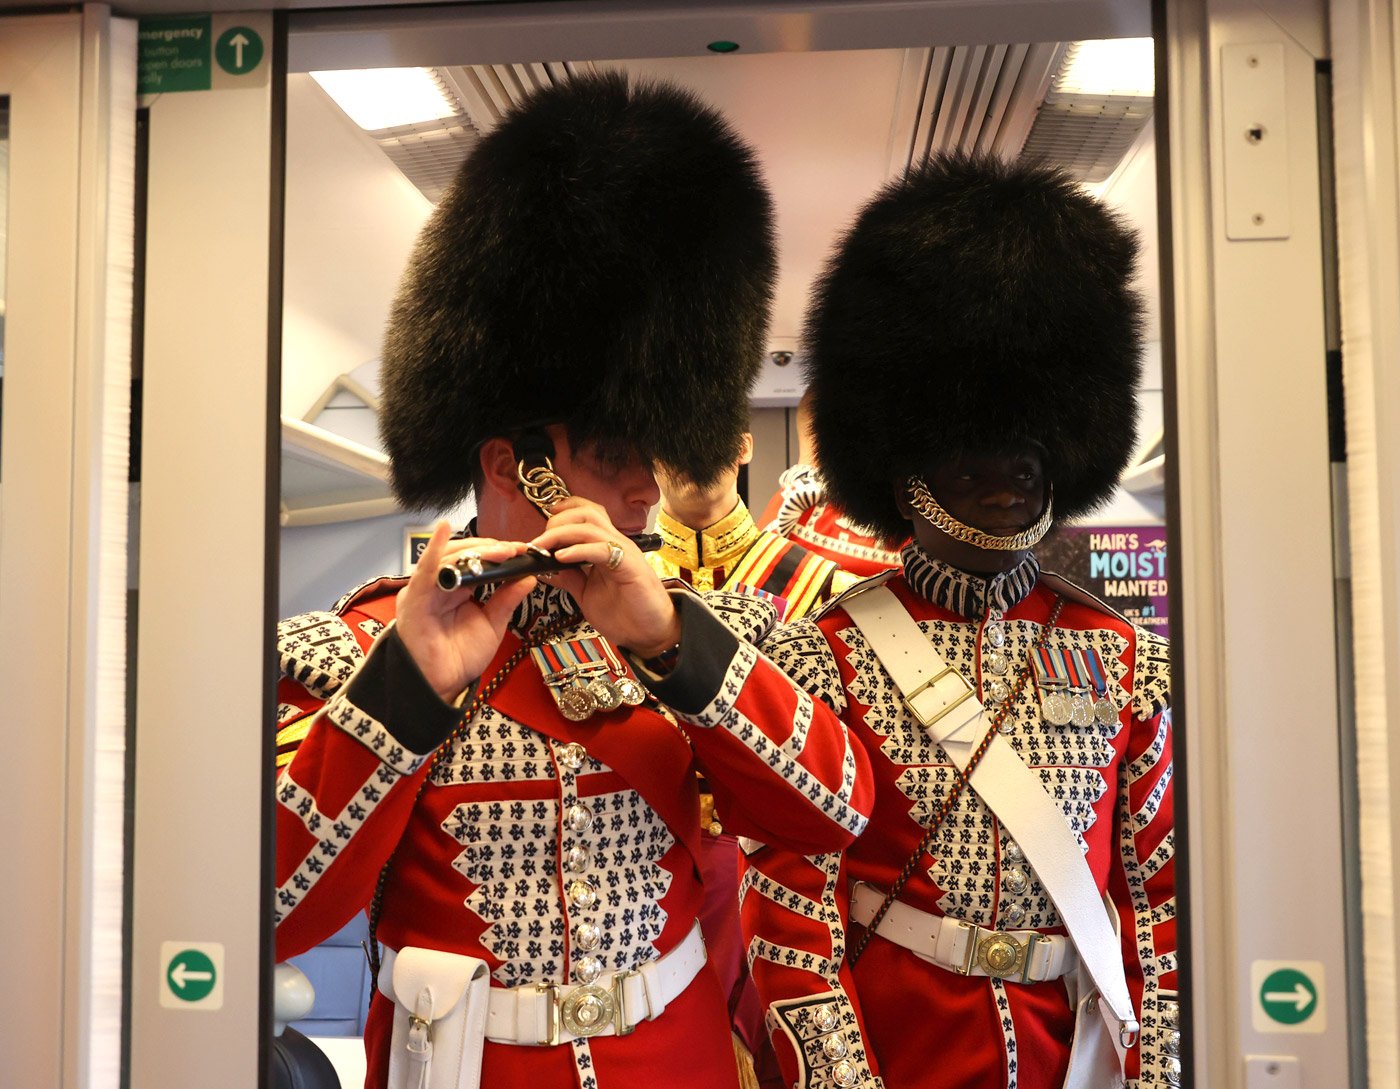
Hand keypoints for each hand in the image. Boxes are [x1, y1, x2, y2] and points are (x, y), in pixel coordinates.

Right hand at [394, 522, 537, 700]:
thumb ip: (506, 600)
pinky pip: (424, 571)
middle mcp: (439, 584)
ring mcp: (425, 589)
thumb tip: (528, 578)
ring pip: (450, 558)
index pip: (477, 560)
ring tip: (500, 549)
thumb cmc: (459, 657)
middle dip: (490, 549)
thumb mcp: (492, 624)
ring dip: (475, 551)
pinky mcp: (415, 599)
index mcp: (456, 588)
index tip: (523, 550)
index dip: (499, 552)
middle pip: (464, 555)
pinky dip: (434, 550)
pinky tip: (443, 531)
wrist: (441, 685)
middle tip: (515, 549)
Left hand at [528, 498, 680, 656]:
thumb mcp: (586, 593)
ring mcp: (623, 552)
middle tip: (538, 543)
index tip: (542, 525)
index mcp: (606, 547)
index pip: (586, 513)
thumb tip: (546, 568)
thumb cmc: (626, 614)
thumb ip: (569, 578)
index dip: (563, 511)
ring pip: (591, 525)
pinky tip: (562, 558)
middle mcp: (615, 544)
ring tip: (543, 548)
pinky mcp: (629, 566)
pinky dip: (578, 550)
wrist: (651, 634)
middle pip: (586, 512)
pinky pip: (601, 548)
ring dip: (561, 533)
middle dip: (556, 522)